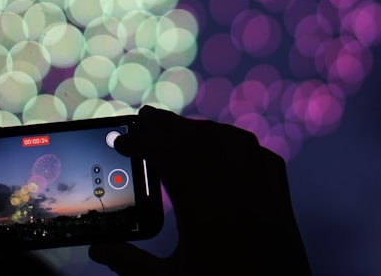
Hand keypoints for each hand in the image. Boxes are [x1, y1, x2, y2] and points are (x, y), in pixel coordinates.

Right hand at [89, 105, 310, 274]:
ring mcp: (264, 195)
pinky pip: (259, 154)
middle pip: (198, 140)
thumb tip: (98, 249)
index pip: (169, 156)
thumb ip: (131, 264)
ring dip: (201, 129)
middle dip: (168, 126)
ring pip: (230, 140)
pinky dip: (236, 143)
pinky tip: (223, 147)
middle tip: (145, 119)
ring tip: (178, 130)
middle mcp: (237, 196)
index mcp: (205, 214)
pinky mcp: (281, 202)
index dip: (142, 143)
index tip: (121, 141)